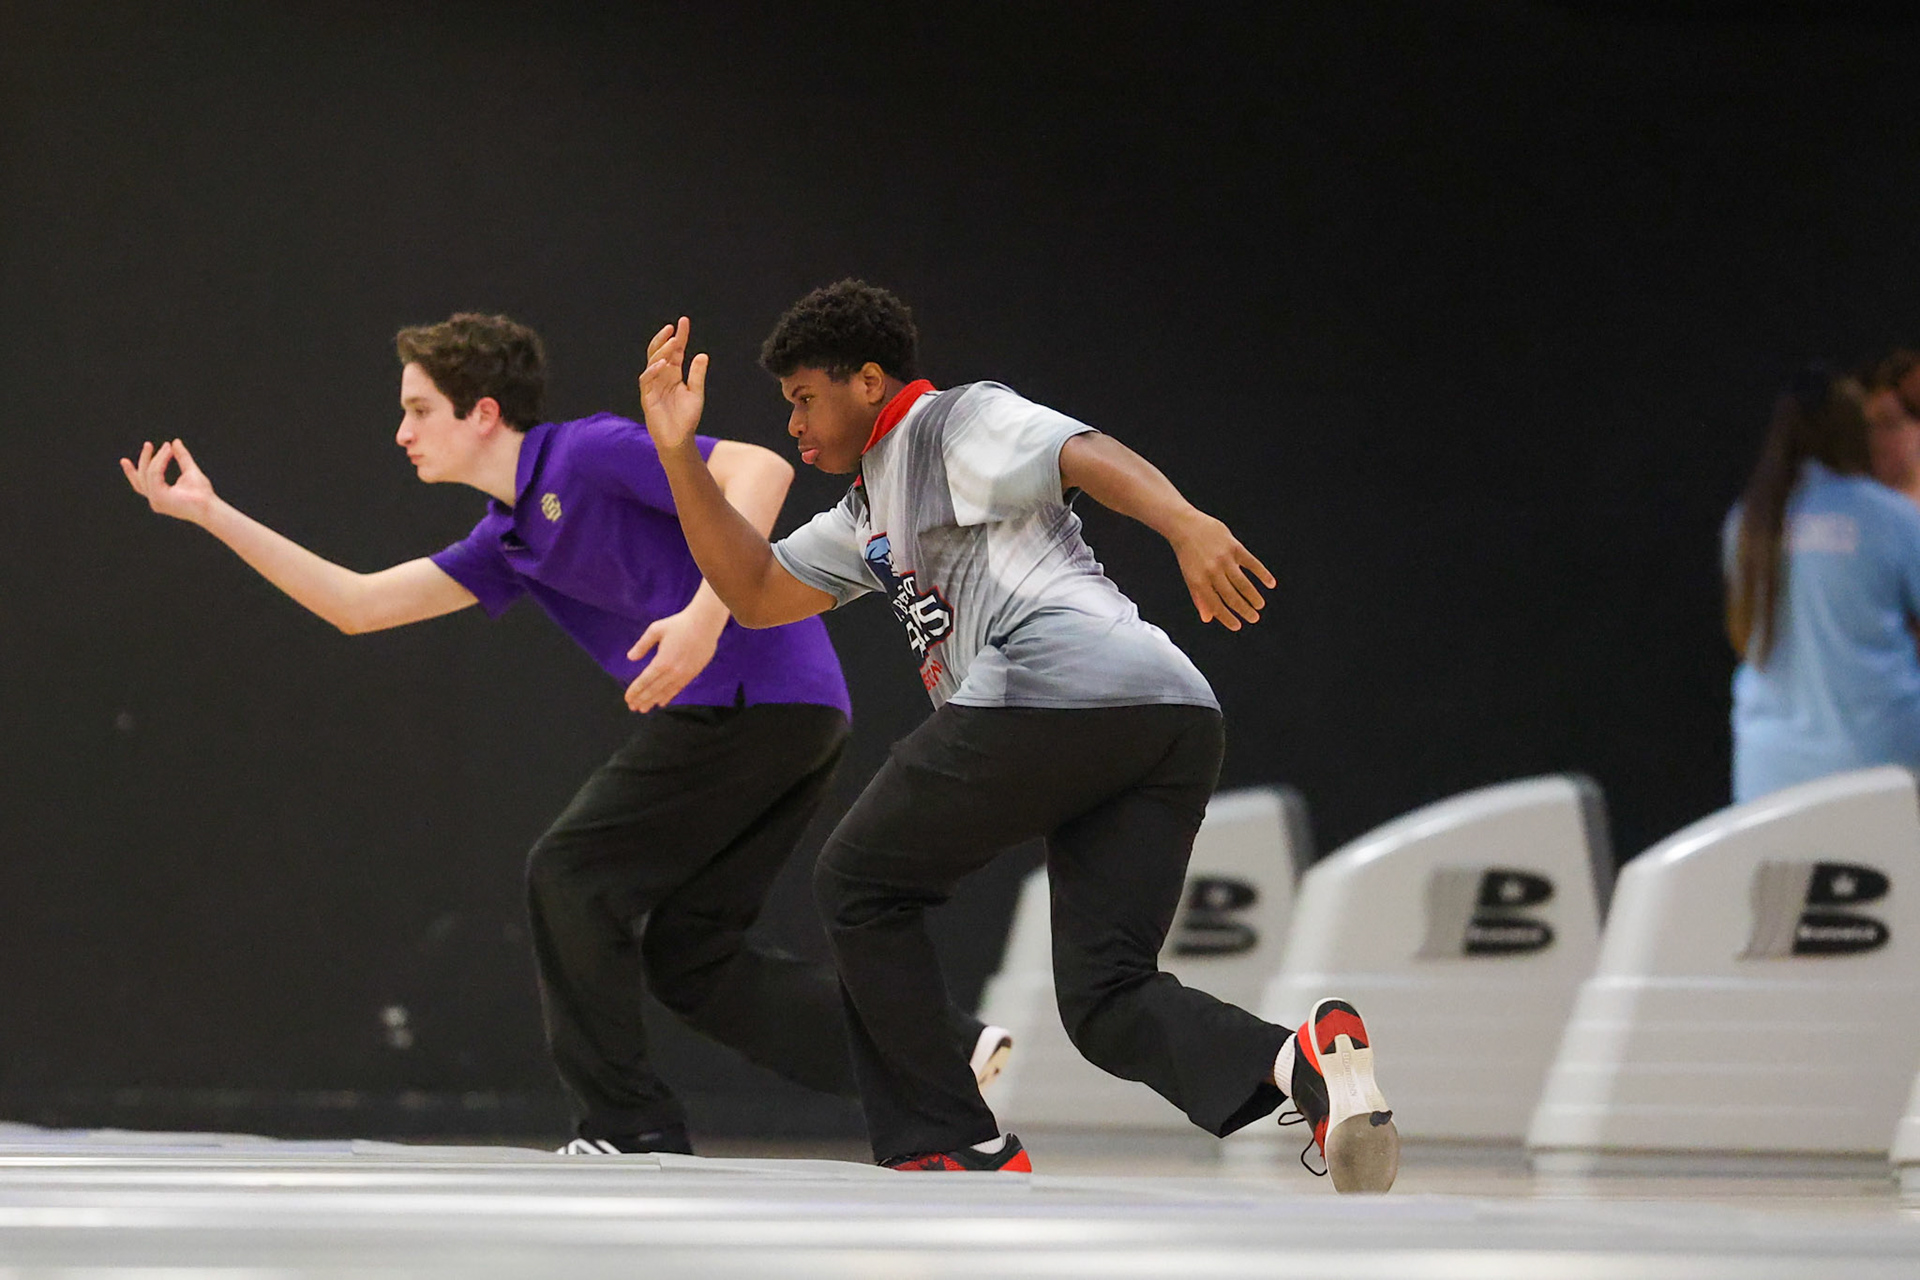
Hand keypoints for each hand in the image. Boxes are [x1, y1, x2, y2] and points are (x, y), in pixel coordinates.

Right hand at [120, 438, 216, 524]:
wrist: (210, 506)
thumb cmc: (203, 494)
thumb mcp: (190, 470)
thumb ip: (182, 457)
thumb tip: (175, 441)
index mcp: (160, 496)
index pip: (141, 484)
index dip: (132, 471)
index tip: (137, 453)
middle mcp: (155, 500)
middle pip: (141, 478)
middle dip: (143, 460)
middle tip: (148, 444)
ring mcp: (155, 500)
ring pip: (149, 473)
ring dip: (157, 457)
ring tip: (167, 446)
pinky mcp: (159, 497)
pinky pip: (154, 474)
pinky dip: (160, 461)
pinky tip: (168, 451)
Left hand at [623, 604, 724, 711]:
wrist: (705, 624)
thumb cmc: (679, 624)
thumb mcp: (656, 629)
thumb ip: (642, 645)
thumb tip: (630, 657)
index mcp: (662, 661)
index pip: (645, 681)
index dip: (635, 691)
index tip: (627, 698)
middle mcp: (672, 671)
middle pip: (654, 690)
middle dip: (642, 699)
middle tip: (633, 707)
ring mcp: (684, 674)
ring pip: (665, 692)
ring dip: (653, 701)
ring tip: (643, 709)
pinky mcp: (692, 674)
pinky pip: (678, 689)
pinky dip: (668, 697)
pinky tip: (661, 702)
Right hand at [638, 316, 708, 451]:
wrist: (678, 439)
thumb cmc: (687, 418)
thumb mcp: (696, 393)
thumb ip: (698, 375)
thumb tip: (703, 354)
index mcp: (674, 374)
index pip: (676, 351)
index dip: (680, 336)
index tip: (684, 321)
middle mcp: (662, 376)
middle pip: (660, 352)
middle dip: (666, 339)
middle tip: (674, 328)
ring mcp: (653, 385)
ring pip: (652, 362)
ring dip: (661, 351)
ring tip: (673, 342)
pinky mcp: (647, 396)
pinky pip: (647, 379)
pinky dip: (653, 370)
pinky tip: (663, 364)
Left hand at [1169, 510, 1275, 630]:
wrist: (1185, 525)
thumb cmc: (1187, 554)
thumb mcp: (1189, 576)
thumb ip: (1199, 598)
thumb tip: (1208, 618)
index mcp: (1198, 581)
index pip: (1216, 605)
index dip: (1227, 618)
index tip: (1237, 626)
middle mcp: (1212, 571)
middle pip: (1232, 596)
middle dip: (1244, 610)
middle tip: (1254, 618)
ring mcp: (1224, 559)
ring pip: (1243, 582)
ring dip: (1253, 596)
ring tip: (1259, 605)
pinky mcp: (1234, 546)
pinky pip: (1251, 563)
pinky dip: (1262, 574)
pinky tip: (1270, 583)